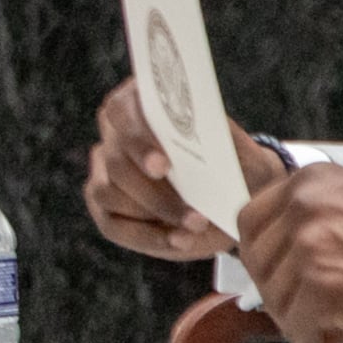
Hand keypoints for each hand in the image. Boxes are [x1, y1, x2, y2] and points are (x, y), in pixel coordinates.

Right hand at [82, 81, 289, 260]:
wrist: (238, 189)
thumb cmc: (234, 161)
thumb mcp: (237, 146)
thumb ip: (220, 142)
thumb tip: (204, 151)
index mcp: (139, 100)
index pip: (122, 111)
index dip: (139, 140)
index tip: (163, 166)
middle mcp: (114, 132)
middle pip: (115, 161)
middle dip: (154, 193)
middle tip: (194, 216)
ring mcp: (104, 170)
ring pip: (108, 193)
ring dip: (154, 215)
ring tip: (195, 227)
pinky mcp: (105, 207)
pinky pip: (114, 226)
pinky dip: (149, 237)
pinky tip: (180, 241)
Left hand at [236, 166, 342, 342]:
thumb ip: (315, 218)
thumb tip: (277, 257)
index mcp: (310, 182)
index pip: (250, 221)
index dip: (263, 257)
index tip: (282, 278)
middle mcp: (303, 206)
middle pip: (256, 262)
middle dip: (280, 292)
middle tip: (311, 308)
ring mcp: (309, 245)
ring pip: (274, 299)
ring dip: (301, 320)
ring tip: (336, 323)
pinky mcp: (322, 286)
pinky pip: (296, 328)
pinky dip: (316, 342)